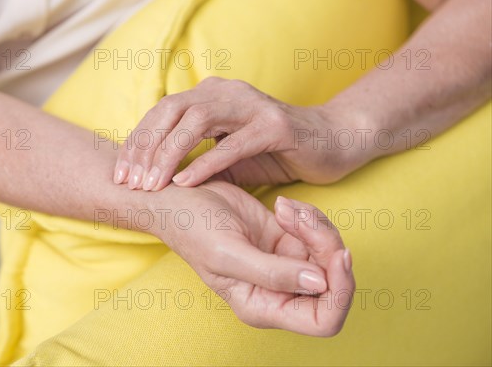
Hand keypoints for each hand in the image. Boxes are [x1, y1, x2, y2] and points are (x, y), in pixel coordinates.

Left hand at [114, 77, 369, 190]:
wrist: (332, 142)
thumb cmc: (275, 152)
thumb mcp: (228, 156)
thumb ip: (196, 159)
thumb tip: (157, 178)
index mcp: (210, 95)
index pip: (162, 113)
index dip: (138, 142)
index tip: (121, 174)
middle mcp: (226, 92)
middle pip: (171, 111)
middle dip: (145, 147)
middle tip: (129, 181)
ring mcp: (251, 105)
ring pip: (197, 122)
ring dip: (169, 154)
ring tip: (152, 184)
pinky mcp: (275, 125)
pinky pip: (233, 144)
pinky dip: (207, 163)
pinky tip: (185, 183)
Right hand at [154, 181, 354, 335]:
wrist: (181, 200)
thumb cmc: (193, 230)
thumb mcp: (227, 253)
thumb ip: (273, 273)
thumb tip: (320, 284)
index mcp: (263, 307)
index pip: (323, 321)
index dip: (340, 292)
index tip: (337, 255)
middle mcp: (279, 292)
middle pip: (334, 283)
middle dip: (328, 247)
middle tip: (301, 219)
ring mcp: (286, 266)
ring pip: (329, 254)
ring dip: (316, 226)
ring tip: (285, 208)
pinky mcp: (287, 241)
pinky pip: (317, 233)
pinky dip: (309, 216)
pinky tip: (284, 205)